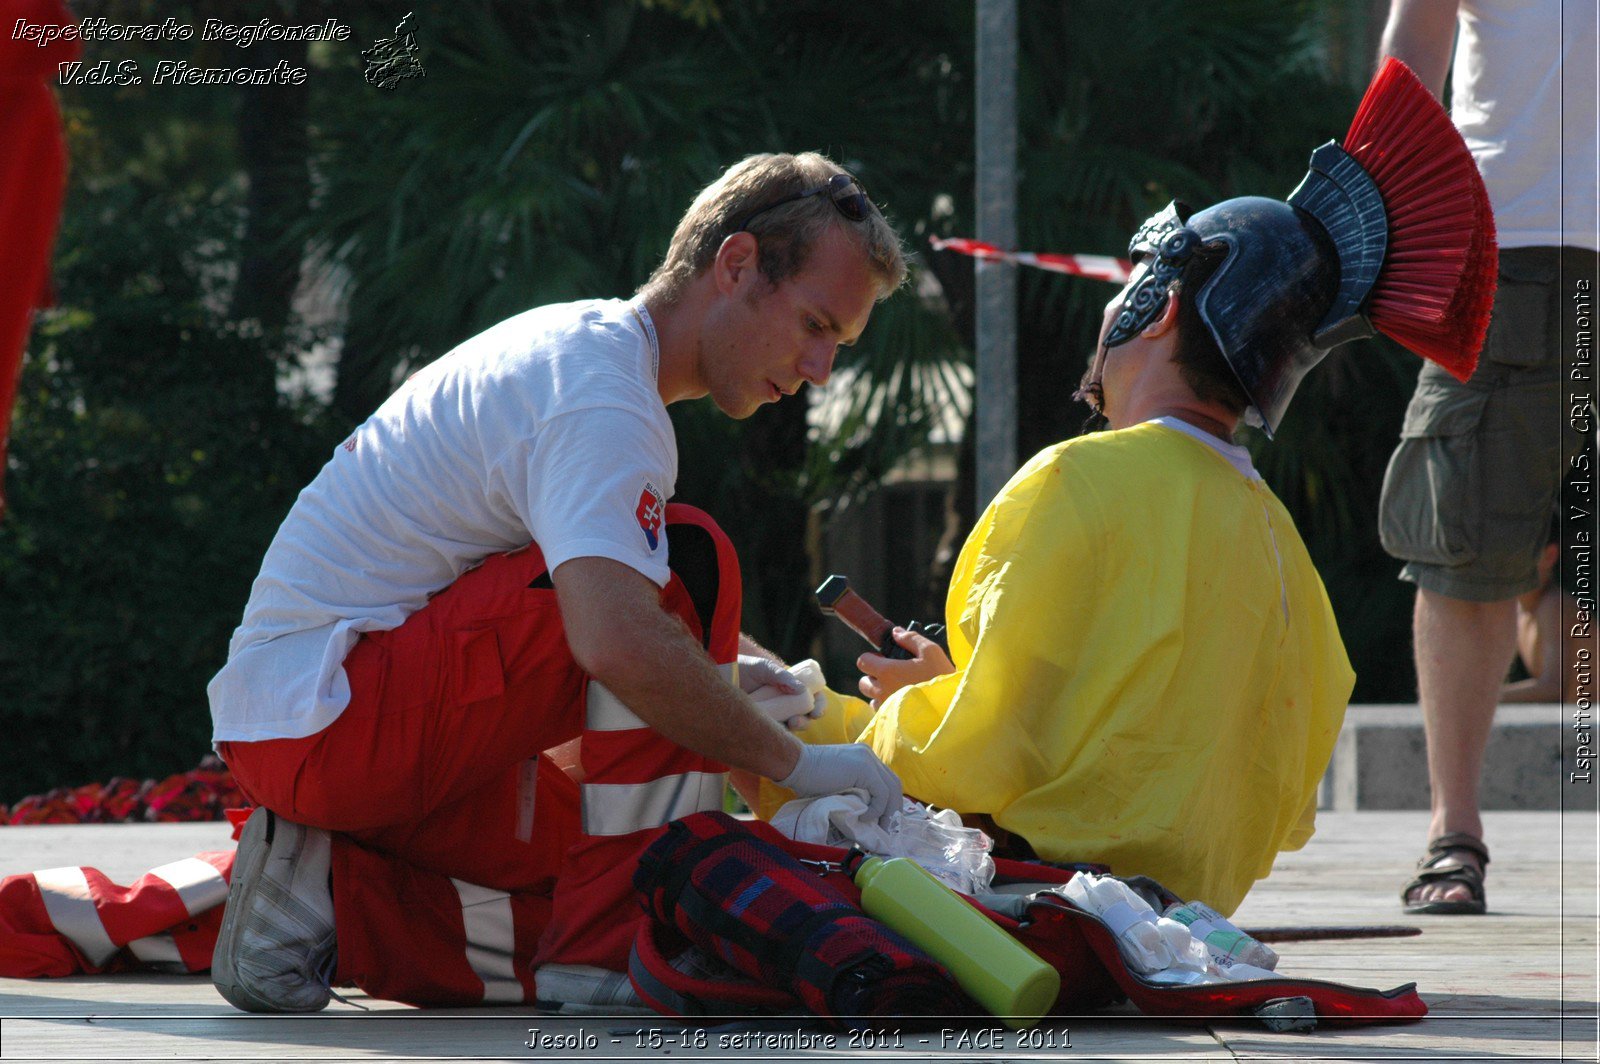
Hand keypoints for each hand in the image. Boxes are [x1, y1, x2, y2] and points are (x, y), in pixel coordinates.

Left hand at [740, 655, 828, 731]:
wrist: (720, 678)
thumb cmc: (744, 669)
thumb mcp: (764, 668)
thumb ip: (782, 676)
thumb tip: (803, 690)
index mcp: (793, 688)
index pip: (815, 698)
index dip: (820, 706)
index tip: (816, 712)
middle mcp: (787, 703)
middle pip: (805, 717)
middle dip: (805, 722)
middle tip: (795, 722)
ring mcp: (776, 716)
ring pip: (791, 729)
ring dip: (792, 730)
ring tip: (786, 726)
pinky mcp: (762, 726)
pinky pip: (773, 735)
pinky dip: (776, 736)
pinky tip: (771, 735)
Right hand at [778, 743, 902, 826]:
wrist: (795, 764)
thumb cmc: (807, 779)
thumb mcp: (837, 787)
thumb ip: (853, 795)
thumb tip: (863, 819)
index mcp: (864, 759)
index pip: (886, 782)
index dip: (889, 803)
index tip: (884, 822)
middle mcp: (869, 756)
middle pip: (894, 784)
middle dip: (893, 810)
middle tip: (886, 830)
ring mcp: (868, 759)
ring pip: (892, 789)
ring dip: (887, 812)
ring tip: (878, 829)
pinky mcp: (864, 767)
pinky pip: (881, 792)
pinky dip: (876, 809)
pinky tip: (864, 818)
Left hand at [857, 627, 954, 707]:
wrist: (952, 708)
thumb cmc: (941, 678)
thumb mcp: (931, 652)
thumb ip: (911, 639)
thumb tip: (896, 632)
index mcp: (887, 672)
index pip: (863, 662)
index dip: (872, 658)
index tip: (885, 659)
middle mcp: (881, 691)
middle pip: (864, 682)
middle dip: (874, 677)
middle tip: (893, 675)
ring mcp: (885, 708)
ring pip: (872, 699)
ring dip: (881, 694)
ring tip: (899, 691)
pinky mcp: (891, 722)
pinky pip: (881, 714)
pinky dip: (887, 708)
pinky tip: (903, 704)